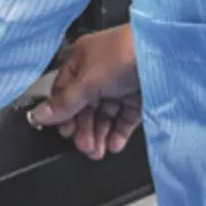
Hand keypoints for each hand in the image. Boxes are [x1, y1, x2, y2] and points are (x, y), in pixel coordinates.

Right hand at [29, 25, 140, 159]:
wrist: (165, 55)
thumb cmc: (124, 53)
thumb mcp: (88, 81)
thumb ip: (65, 103)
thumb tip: (39, 115)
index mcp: (81, 59)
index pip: (64, 91)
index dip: (62, 113)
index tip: (64, 133)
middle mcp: (99, 71)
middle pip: (84, 106)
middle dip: (83, 129)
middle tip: (85, 146)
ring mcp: (119, 84)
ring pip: (103, 115)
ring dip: (98, 135)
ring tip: (98, 151)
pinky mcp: (137, 97)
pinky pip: (123, 119)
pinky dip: (118, 133)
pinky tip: (114, 144)